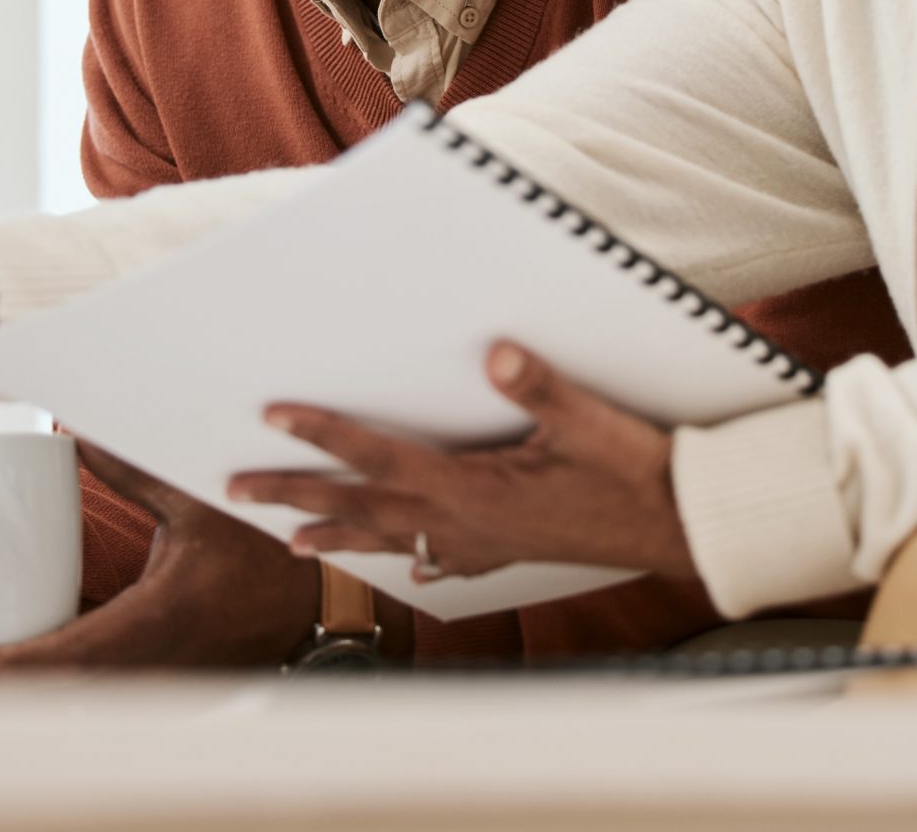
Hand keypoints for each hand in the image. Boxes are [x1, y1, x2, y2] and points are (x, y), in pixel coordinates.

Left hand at [0, 445, 324, 694]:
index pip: (74, 656)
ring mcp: (143, 681)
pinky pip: (73, 695)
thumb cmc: (266, 555)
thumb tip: (72, 428)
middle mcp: (145, 664)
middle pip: (45, 695)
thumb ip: (133, 468)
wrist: (315, 606)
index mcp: (158, 621)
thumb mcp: (199, 500)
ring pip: (53, 702)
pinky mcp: (143, 681)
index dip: (15, 672)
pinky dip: (24, 691)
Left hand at [227, 342, 696, 581]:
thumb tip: (497, 354)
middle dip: (296, 495)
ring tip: (288, 540)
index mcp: (471, 489)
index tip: (273, 418)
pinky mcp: (506, 552)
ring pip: (390, 540)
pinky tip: (402, 562)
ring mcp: (483, 544)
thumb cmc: (633, 472)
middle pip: (361, 507)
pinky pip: (438, 557)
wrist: (678, 526)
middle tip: (237, 490)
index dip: (323, 436)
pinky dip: (404, 557)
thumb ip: (541, 388)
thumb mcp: (588, 421)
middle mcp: (464, 523)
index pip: (378, 457)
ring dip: (337, 535)